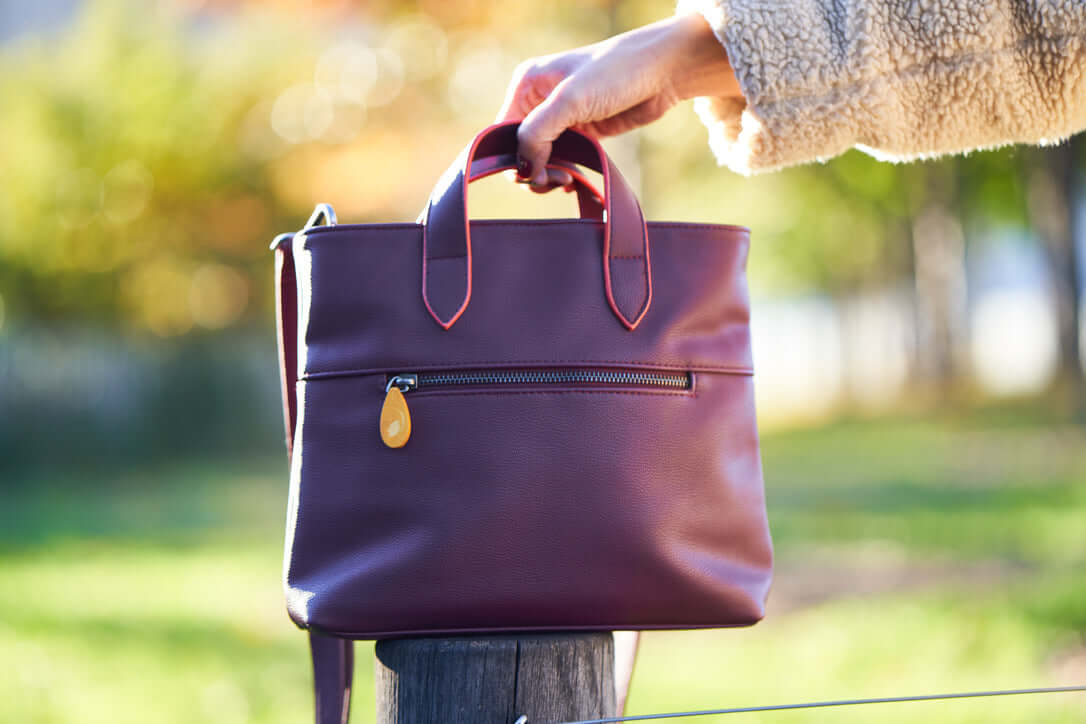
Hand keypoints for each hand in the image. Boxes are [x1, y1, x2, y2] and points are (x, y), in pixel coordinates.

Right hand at [497, 12, 741, 190]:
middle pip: (521, 149)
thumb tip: (522, 167)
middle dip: (533, 170)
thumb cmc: (617, 72)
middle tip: (556, 181)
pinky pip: (563, 159)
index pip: (503, 132)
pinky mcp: (584, 131)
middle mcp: (540, 100)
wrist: (664, 71)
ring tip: (567, 181)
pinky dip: (565, 173)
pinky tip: (574, 181)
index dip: (514, 158)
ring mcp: (562, 117)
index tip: (536, 175)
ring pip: (541, 158)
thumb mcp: (570, 100)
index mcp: (527, 85)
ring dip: (549, 175)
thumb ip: (537, 132)